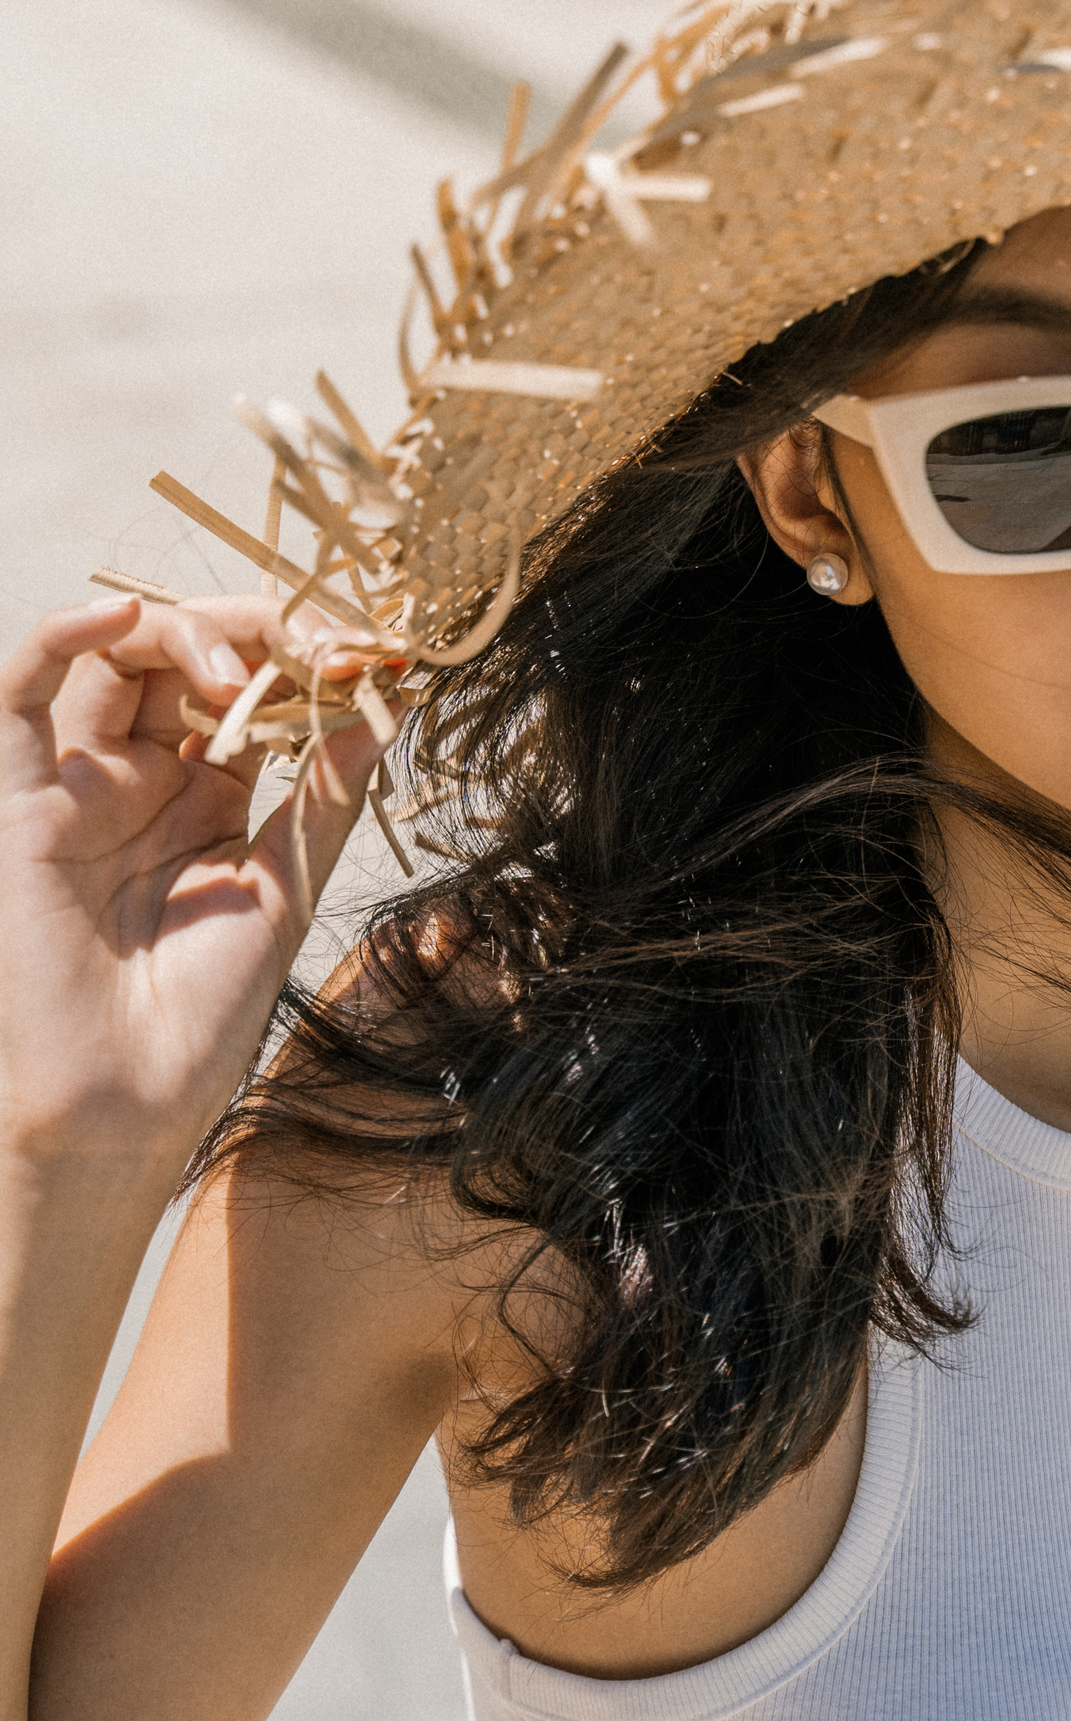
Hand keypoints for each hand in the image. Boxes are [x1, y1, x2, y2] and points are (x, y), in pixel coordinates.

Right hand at [0, 594, 396, 1169]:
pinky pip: (16, 695)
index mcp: (205, 796)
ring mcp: (79, 785)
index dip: (304, 661)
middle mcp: (139, 778)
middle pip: (185, 656)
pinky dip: (59, 637)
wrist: (128, 1104)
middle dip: (256, 633)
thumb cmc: (202, 1015)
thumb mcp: (286, 888)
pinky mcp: (20, 802)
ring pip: (112, 657)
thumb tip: (383, 705)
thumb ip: (324, 795)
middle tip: (317, 649)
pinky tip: (119, 616)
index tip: (371, 659)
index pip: (249, 690)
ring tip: (242, 664)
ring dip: (182, 630)